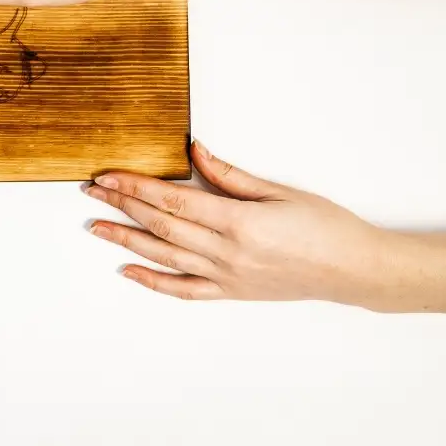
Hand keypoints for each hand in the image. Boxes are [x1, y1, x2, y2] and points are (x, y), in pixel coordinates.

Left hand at [84, 140, 402, 308]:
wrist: (354, 270)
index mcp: (238, 222)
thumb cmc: (326, 226)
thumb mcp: (280, 191)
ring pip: (164, 257)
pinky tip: (128, 271)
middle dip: (122, 206)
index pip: (172, 201)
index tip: (108, 176)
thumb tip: (195, 152)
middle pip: (160, 226)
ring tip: (97, 227)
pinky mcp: (232, 293)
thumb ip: (231, 175)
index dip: (135, 187)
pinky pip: (184, 290)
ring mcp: (227, 277)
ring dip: (126, 240)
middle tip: (92, 192)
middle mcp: (227, 253)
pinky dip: (152, 282)